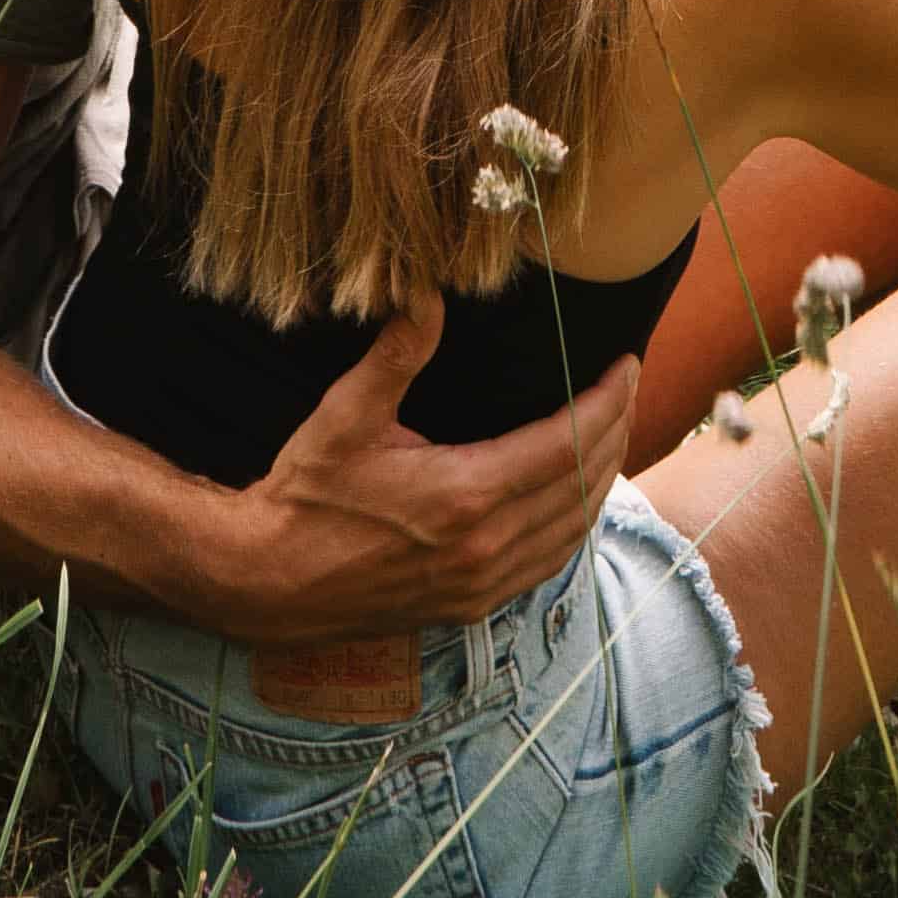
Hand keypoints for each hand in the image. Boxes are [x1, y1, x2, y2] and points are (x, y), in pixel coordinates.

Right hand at [209, 296, 631, 645]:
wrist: (269, 582)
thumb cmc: (306, 496)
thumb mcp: (347, 414)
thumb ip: (398, 353)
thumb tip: (431, 291)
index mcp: (467, 495)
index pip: (566, 444)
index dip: (605, 402)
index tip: (626, 364)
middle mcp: (486, 546)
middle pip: (581, 486)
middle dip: (614, 432)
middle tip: (627, 386)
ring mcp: (481, 584)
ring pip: (571, 531)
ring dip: (602, 481)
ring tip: (612, 433)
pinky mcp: (469, 607)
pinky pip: (546, 566)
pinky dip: (573, 527)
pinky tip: (573, 502)